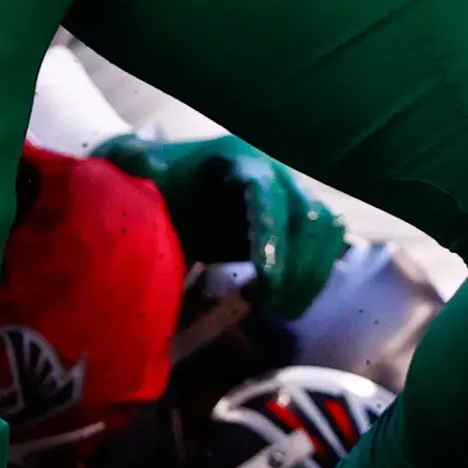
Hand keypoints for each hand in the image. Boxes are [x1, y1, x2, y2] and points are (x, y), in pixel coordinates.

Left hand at [95, 133, 348, 317]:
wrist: (168, 182)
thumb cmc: (155, 184)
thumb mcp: (143, 179)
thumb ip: (141, 180)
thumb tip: (141, 186)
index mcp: (236, 158)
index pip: (267, 193)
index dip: (272, 235)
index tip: (266, 281)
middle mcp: (274, 172)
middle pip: (309, 215)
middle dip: (298, 266)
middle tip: (274, 309)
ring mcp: (290, 195)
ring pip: (326, 229)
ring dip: (311, 273)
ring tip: (284, 309)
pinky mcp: (296, 221)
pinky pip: (325, 243)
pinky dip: (314, 273)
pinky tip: (289, 302)